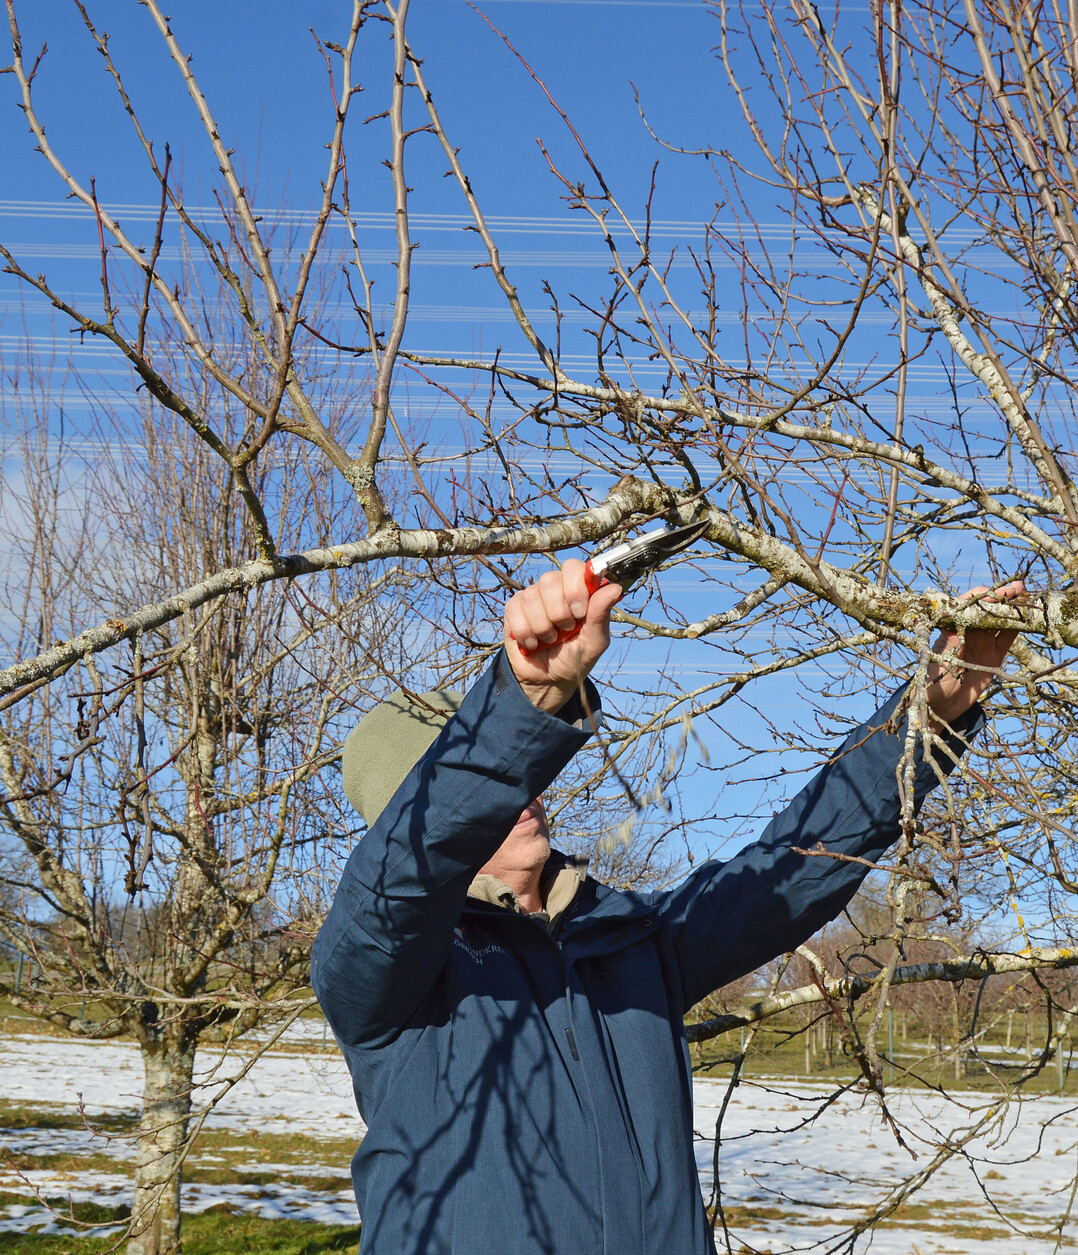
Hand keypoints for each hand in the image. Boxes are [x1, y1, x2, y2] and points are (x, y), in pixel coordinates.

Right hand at [504, 560, 622, 712]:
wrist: (549, 680)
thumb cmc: (576, 657)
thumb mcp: (594, 641)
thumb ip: (601, 615)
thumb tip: (615, 587)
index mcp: (578, 590)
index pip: (574, 567)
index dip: (575, 586)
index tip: (580, 612)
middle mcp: (555, 589)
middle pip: (550, 580)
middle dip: (558, 611)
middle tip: (565, 629)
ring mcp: (532, 597)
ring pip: (531, 597)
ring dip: (543, 626)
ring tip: (550, 639)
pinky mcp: (514, 609)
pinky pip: (515, 610)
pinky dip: (526, 632)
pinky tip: (533, 643)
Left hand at [926, 580, 1023, 726]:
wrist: (941, 707)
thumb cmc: (932, 684)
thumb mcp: (939, 664)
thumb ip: (950, 646)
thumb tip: (955, 626)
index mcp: (951, 629)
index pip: (965, 606)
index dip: (980, 597)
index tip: (992, 592)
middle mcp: (968, 633)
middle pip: (986, 610)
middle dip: (1001, 597)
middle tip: (1018, 588)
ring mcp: (982, 643)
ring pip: (999, 622)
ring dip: (1012, 610)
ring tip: (1026, 598)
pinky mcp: (993, 656)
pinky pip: (1007, 639)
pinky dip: (1017, 629)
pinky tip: (1028, 619)